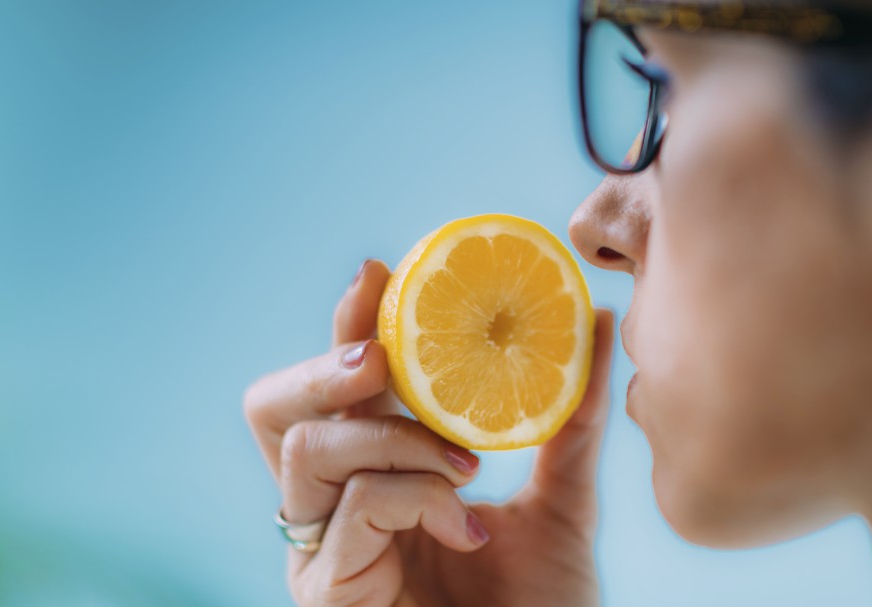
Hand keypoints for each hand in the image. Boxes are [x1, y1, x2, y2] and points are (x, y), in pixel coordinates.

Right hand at [244, 259, 614, 606]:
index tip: (379, 271)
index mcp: (372, 477)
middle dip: (325, 365)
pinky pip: (354, 508)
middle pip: (273, 410)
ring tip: (462, 462)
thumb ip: (570, 418)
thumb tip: (598, 323)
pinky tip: (470, 525)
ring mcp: (320, 553)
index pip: (336, 390)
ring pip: (308, 449)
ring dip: (394, 438)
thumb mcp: (562, 498)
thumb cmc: (542, 604)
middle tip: (383, 359)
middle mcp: (332, 508)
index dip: (345, 326)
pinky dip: (419, 497)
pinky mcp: (325, 592)